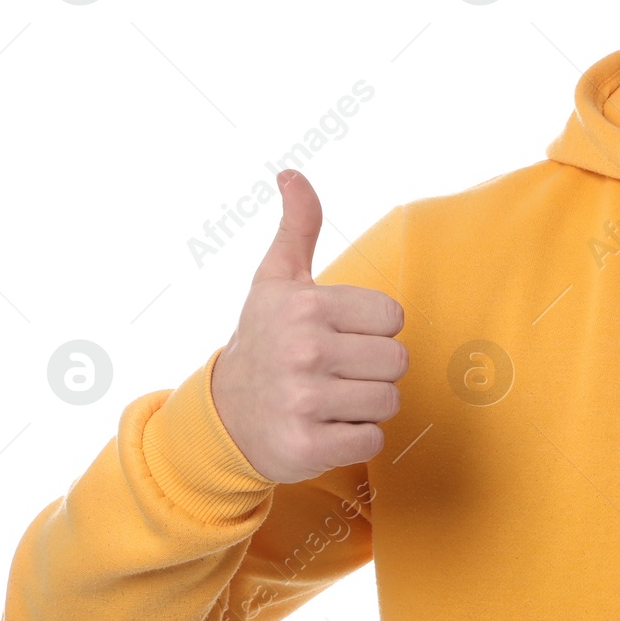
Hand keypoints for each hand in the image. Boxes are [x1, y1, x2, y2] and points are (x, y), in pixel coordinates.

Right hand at [210, 169, 406, 483]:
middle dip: (373, 368)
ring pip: (388, 400)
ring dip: (365, 404)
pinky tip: (323, 427)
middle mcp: (304, 350)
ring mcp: (303, 401)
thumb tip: (292, 173)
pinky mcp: (306, 447)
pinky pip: (372, 441)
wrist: (223, 416)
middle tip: (334, 370)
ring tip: (329, 398)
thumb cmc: (264, 340)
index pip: (394, 318)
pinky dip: (355, 439)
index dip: (372, 329)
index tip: (338, 334)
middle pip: (397, 361)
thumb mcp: (276, 280)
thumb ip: (298, 227)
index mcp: (306, 306)